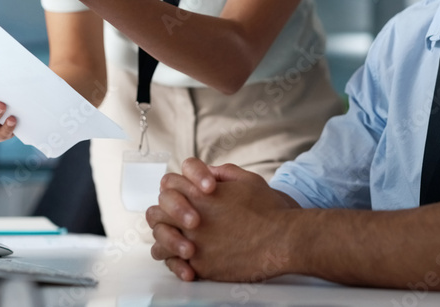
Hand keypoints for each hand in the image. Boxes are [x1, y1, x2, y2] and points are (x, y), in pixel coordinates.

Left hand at [147, 158, 297, 281]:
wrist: (282, 240)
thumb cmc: (269, 210)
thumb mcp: (247, 180)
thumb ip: (223, 173)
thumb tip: (209, 173)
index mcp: (200, 194)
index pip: (168, 185)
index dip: (175, 189)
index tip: (183, 196)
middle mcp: (191, 218)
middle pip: (157, 213)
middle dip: (163, 214)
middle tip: (174, 219)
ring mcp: (194, 244)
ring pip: (160, 242)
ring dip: (166, 240)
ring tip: (179, 242)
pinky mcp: (201, 266)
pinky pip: (175, 266)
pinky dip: (177, 264)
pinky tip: (187, 261)